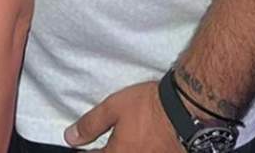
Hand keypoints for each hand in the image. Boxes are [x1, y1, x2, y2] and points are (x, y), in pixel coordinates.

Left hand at [64, 81, 181, 151]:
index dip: (85, 151)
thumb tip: (70, 138)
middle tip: (104, 142)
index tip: (82, 146)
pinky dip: (137, 150)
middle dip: (106, 150)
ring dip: (121, 151)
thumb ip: (90, 125)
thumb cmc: (148, 107)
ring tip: (122, 142)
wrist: (184, 110)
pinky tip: (137, 144)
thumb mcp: (113, 108)